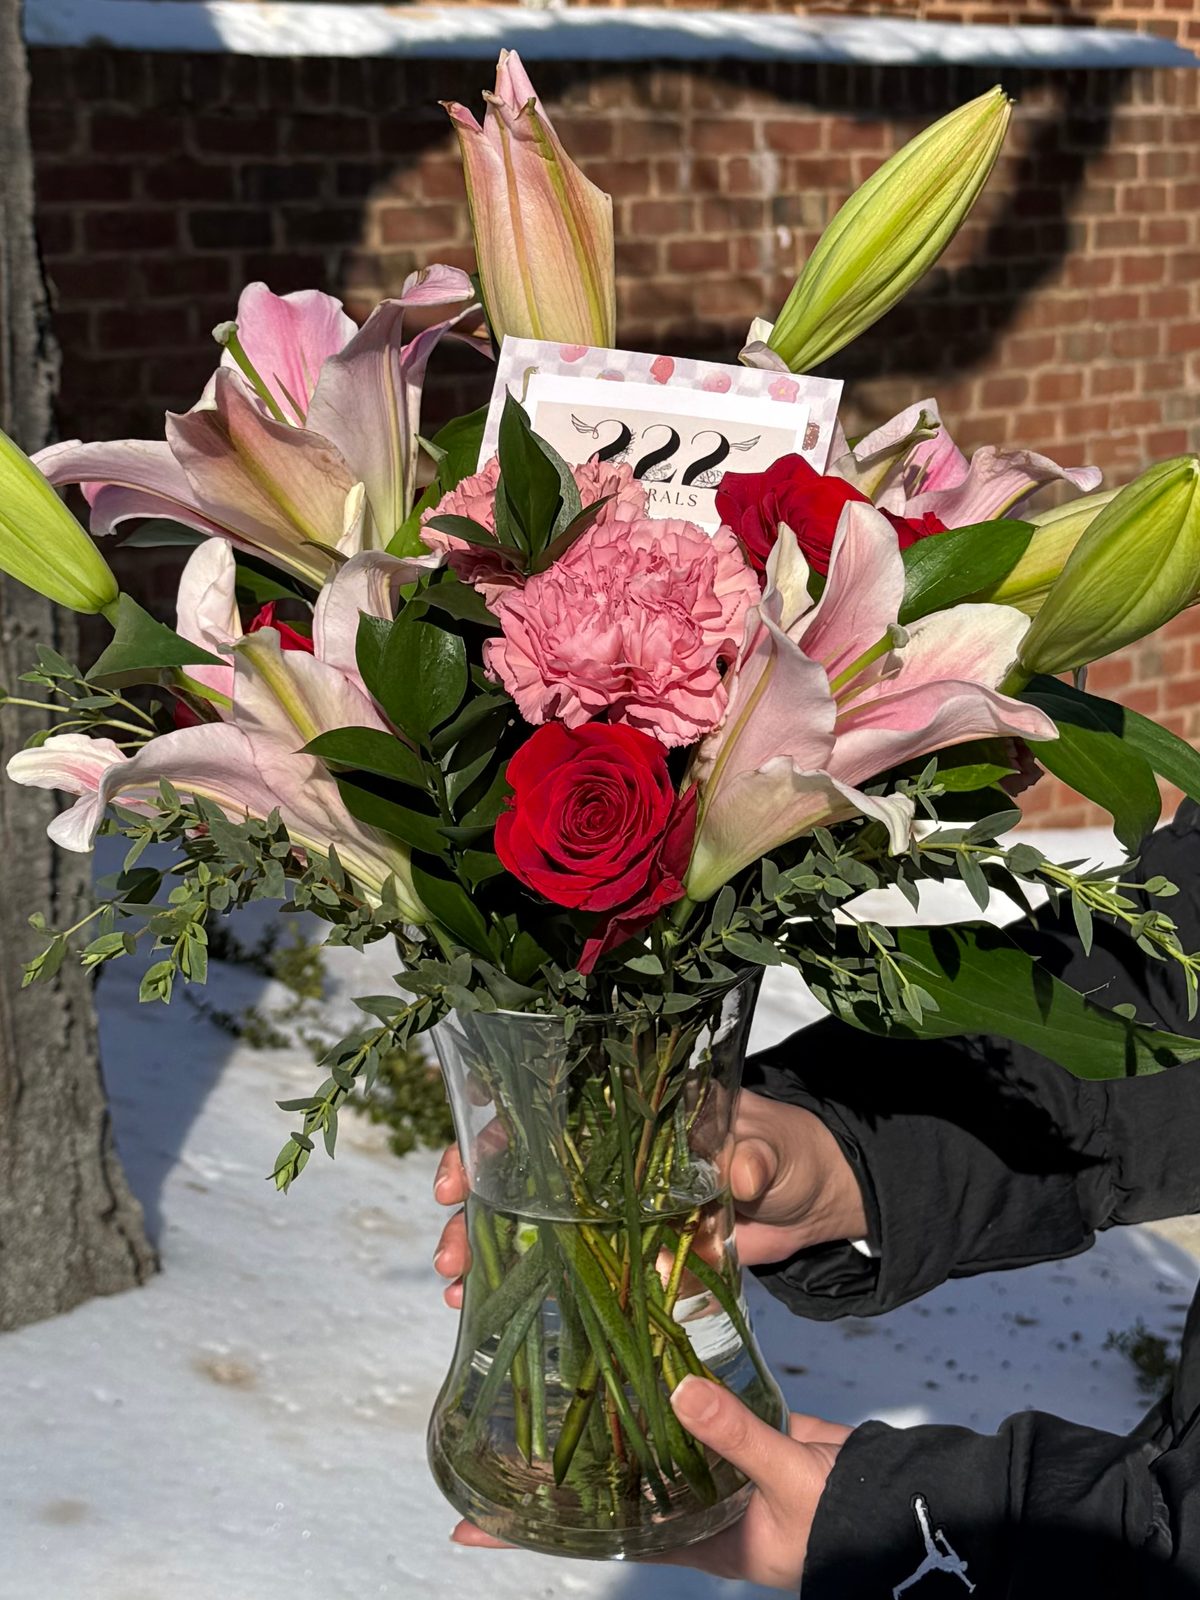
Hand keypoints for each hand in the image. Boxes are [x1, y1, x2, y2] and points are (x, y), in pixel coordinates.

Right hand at [431, 1088, 867, 1305]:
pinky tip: (481, 1308)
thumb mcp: (772, 1148)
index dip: (497, 1129)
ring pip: (526, 1219)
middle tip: (450, 1248)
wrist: (810, 1195)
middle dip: (473, 1204)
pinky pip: (561, 1267)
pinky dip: (519, 1285)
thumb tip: (738, 1173)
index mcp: (630, 1116)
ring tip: (454, 1287)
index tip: (465, 1163)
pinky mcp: (621, 1250)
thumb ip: (752, 1158)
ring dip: (482, 1249)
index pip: (547, 1109)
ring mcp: (608, 1205)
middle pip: (519, 1169)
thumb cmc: (786, 1151)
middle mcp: (605, 1156)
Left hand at [451, 1377, 850, 1588]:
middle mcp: (689, 1506)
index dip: (532, 1536)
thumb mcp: (786, 1484)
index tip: (467, 1529)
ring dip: (610, 1417)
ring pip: (645, 1444)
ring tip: (555, 1379)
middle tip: (499, 1432)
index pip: (596, 1537)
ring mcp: (710, 1469)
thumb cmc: (841, 1518)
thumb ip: (737, 1438)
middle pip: (611, 1488)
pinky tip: (639, 1355)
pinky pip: (691, 1412)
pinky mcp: (739, 1433)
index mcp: (692, 1539)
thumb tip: (681, 1392)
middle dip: (561, 1470)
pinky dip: (666, 1387)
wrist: (899, 1501)